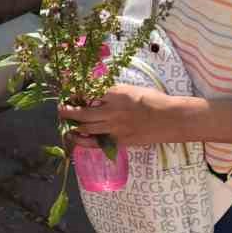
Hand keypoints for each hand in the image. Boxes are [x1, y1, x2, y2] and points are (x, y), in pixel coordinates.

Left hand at [64, 85, 186, 146]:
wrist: (171, 119)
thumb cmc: (154, 100)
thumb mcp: (132, 89)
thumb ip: (113, 92)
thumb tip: (95, 92)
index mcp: (116, 94)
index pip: (89, 93)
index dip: (75, 94)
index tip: (69, 93)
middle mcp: (112, 111)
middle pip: (83, 112)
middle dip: (67, 111)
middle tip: (60, 109)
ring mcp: (115, 127)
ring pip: (87, 127)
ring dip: (73, 125)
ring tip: (66, 123)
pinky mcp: (120, 141)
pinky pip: (97, 143)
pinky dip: (84, 141)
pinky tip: (75, 138)